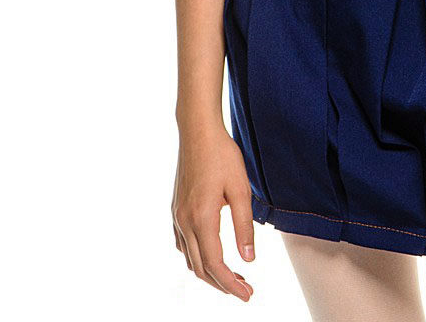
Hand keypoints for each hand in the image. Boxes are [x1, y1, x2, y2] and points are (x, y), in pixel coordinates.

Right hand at [171, 123, 256, 300]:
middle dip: (223, 284)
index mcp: (202, 218)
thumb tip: (249, 259)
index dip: (232, 284)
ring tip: (232, 277)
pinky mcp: (176, 208)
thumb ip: (244, 226)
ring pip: (190, 258)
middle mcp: (184, 221)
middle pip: (200, 267)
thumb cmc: (222, 155)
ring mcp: (177, 215)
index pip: (215, 264)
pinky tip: (210, 254)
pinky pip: (183, 244)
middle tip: (245, 291)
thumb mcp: (240, 189)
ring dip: (209, 273)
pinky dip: (197, 258)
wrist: (198, 131)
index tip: (248, 295)